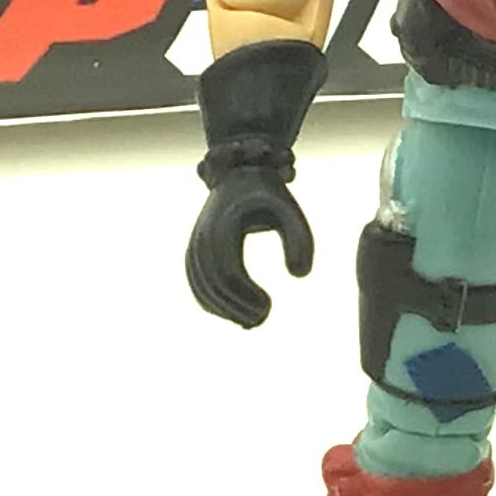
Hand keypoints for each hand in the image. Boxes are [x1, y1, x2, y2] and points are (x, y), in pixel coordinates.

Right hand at [185, 164, 313, 327]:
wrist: (240, 175)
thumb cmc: (270, 196)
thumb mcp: (290, 212)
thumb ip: (301, 241)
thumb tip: (299, 276)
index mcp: (224, 227)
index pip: (230, 274)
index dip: (246, 297)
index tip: (269, 307)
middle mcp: (203, 237)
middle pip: (215, 286)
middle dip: (237, 308)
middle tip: (263, 318)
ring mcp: (195, 245)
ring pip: (203, 288)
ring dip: (226, 310)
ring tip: (254, 321)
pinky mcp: (195, 251)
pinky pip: (198, 284)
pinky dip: (214, 304)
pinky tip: (237, 316)